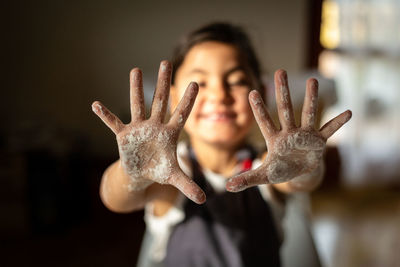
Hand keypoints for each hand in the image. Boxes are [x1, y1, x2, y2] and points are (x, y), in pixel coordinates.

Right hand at [92, 61, 205, 203]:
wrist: (141, 173)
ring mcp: (139, 128)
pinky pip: (113, 123)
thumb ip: (189, 185)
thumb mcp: (174, 178)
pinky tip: (96, 104)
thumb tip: (204, 200)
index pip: (181, 114)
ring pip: (138, 105)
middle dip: (163, 83)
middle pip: (160, 101)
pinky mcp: (124, 135)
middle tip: (166, 62)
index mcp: (169, 134)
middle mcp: (155, 126)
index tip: (196, 83)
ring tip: (136, 69)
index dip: (188, 100)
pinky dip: (105, 115)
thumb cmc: (159, 170)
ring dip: (136, 89)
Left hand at [226, 69, 350, 191]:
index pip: (264, 122)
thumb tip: (227, 187)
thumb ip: (246, 179)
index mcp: (274, 139)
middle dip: (282, 91)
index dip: (258, 109)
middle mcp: (288, 132)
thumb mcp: (263, 176)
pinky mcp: (318, 141)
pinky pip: (329, 130)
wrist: (298, 173)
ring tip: (313, 80)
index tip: (252, 91)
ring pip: (307, 113)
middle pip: (285, 109)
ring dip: (310, 98)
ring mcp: (304, 135)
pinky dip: (338, 123)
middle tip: (280, 71)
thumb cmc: (279, 170)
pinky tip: (348, 112)